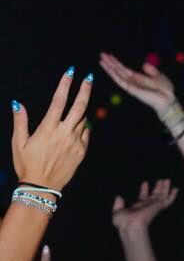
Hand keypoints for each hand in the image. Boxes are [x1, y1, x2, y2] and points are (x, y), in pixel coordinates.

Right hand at [13, 70, 91, 190]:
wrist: (42, 187)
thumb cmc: (26, 164)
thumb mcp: (18, 142)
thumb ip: (20, 122)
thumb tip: (17, 103)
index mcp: (48, 129)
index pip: (59, 101)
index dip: (65, 85)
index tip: (70, 73)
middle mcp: (64, 133)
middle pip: (79, 107)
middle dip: (85, 90)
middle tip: (89, 78)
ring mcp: (76, 142)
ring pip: (83, 120)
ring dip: (81, 111)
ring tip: (75, 108)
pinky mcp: (82, 151)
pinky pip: (86, 134)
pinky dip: (83, 127)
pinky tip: (77, 126)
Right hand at [98, 52, 175, 112]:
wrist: (169, 99)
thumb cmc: (165, 90)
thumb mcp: (159, 76)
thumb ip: (151, 71)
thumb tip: (143, 64)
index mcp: (138, 78)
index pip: (124, 69)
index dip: (117, 62)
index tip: (110, 55)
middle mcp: (133, 82)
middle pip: (118, 71)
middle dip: (110, 62)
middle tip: (102, 54)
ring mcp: (132, 86)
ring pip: (117, 75)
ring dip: (109, 67)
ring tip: (101, 59)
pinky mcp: (132, 90)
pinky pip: (121, 81)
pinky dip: (114, 75)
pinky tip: (109, 69)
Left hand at [111, 180, 179, 232]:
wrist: (131, 225)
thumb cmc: (123, 222)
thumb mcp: (117, 211)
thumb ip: (118, 204)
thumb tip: (118, 197)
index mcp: (138, 207)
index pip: (143, 197)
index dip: (144, 190)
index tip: (145, 183)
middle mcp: (147, 206)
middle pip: (155, 195)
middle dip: (157, 188)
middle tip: (161, 180)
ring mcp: (154, 206)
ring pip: (162, 196)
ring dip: (165, 188)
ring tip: (167, 180)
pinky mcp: (159, 207)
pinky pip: (168, 200)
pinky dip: (172, 195)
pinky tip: (175, 189)